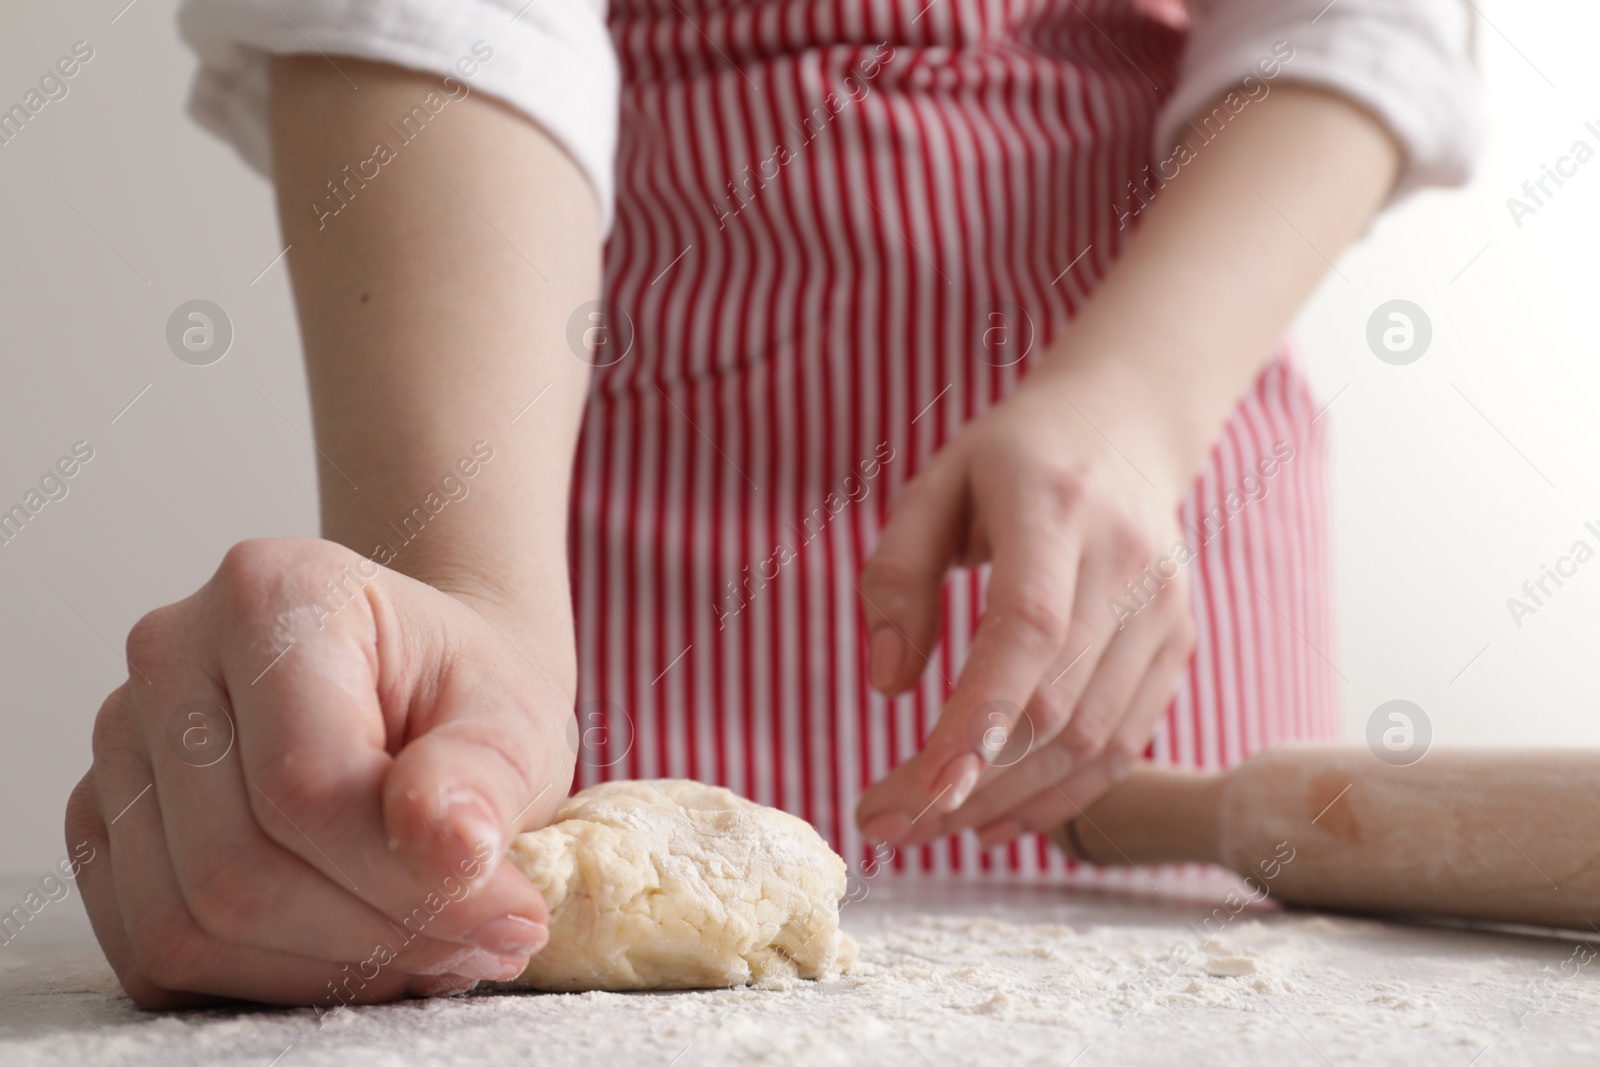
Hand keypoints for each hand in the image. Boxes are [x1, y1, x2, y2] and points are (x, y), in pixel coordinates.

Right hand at [65, 538, 575, 1008]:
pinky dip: (262, 977)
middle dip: (373, 936)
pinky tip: (354, 946)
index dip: (409, 882)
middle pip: (236, 869)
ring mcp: (121, 739)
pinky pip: (153, 949)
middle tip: (476, 942)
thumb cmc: (463, 693)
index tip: (512, 913)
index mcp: (272, 593)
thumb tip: (452, 851)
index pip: (305, 787)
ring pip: (185, 925)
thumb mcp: (513, 715)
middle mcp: (171, 653)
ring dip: (322, 970)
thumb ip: (485, 775)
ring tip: (425, 946)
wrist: (426, 687)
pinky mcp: (103, 816)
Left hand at [854, 362, 1196, 848]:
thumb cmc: (1009, 459)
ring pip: (1091, 741)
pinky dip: (1059, 795)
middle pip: (1055, 704)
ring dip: (1005, 803)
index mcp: (1055, 508)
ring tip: (926, 827)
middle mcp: (1126, 563)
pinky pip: (1123, 745)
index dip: (980, 716)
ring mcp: (1162, 610)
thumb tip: (888, 686)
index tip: (921, 786)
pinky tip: (994, 818)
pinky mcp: (1176, 646)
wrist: (1125, 427)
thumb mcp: (932, 486)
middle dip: (968, 783)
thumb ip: (896, 575)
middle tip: (887, 823)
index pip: (1028, 629)